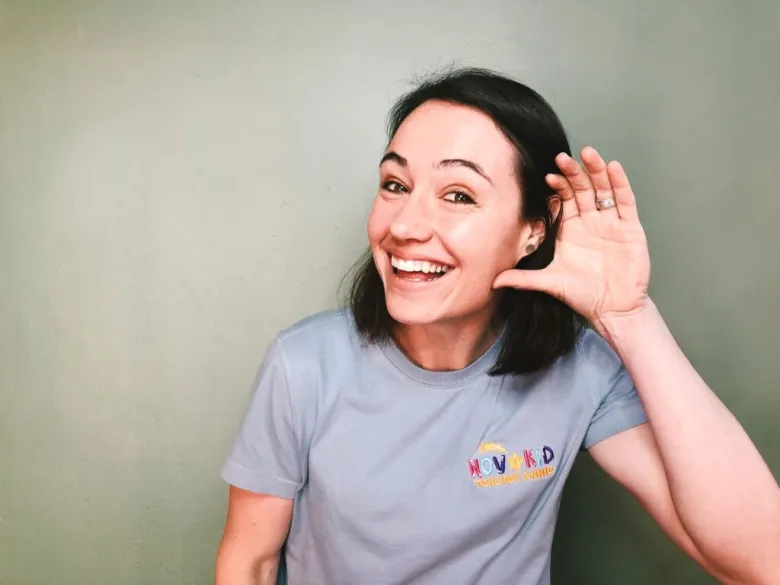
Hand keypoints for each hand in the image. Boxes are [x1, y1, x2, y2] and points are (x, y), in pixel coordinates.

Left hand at [493, 146, 650, 331]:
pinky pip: (625, 201)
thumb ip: (523, 278)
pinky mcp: (630, 228)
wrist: (613, 310)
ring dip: (596, 171)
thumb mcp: (550, 282)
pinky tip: (613, 167)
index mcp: (571, 228)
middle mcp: (590, 221)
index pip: (564, 199)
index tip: (547, 176)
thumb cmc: (583, 294)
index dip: (558, 186)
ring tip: (588, 154)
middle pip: (582, 189)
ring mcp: (611, 222)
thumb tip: (494, 281)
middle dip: (573, 173)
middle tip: (562, 157)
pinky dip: (620, 184)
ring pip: (603, 189)